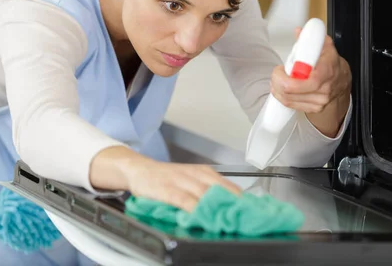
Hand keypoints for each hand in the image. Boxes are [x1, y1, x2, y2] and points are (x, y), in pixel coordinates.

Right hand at [123, 156, 241, 211]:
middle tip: (244, 219)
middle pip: (220, 190)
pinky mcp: (167, 189)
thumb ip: (207, 192)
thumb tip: (228, 210)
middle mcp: (196, 174)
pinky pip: (184, 200)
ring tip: (228, 221)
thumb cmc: (166, 178)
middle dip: (233, 205)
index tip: (252, 213)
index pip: (229, 186)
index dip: (241, 201)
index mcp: (204, 172)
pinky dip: (194, 209)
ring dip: (217, 208)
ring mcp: (181, 181)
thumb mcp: (190, 180)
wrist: (139, 169)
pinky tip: (201, 217)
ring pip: (205, 194)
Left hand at [270, 27, 351, 135]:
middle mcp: (323, 89)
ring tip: (277, 80)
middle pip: (290, 92)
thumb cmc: (331, 63)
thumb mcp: (325, 47)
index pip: (302, 81)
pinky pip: (291, 105)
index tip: (281, 68)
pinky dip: (282, 97)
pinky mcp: (314, 108)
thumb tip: (299, 31)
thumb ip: (311, 39)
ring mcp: (319, 101)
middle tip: (276, 73)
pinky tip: (281, 89)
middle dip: (277, 81)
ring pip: (288, 99)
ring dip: (277, 89)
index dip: (285, 76)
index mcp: (326, 72)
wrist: (342, 81)